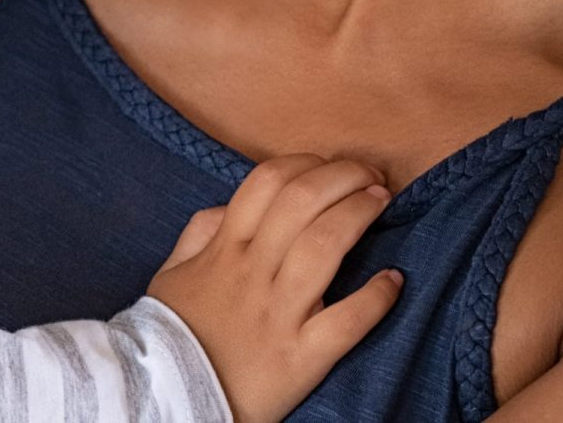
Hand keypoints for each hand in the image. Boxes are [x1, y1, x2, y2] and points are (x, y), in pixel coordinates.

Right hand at [146, 154, 402, 422]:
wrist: (168, 401)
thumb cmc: (174, 336)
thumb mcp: (172, 274)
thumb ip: (200, 232)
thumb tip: (231, 205)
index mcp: (224, 250)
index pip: (267, 183)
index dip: (305, 163)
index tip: (329, 166)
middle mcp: (252, 274)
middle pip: (302, 202)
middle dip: (343, 177)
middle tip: (371, 174)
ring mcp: (278, 315)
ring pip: (324, 247)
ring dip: (359, 215)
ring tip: (382, 202)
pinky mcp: (300, 359)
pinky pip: (346, 323)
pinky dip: (376, 298)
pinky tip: (393, 279)